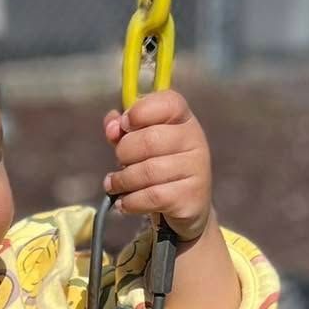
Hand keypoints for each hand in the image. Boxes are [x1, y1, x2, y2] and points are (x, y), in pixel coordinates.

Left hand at [101, 89, 212, 243]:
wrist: (188, 207)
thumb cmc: (160, 170)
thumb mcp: (140, 145)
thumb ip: (124, 131)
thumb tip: (111, 124)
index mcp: (183, 119)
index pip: (167, 102)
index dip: (140, 111)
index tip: (124, 125)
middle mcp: (194, 139)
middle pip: (150, 139)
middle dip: (124, 153)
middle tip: (119, 163)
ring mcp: (196, 168)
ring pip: (148, 171)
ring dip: (123, 181)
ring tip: (114, 185)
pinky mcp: (190, 197)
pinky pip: (152, 196)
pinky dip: (131, 202)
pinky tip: (124, 203)